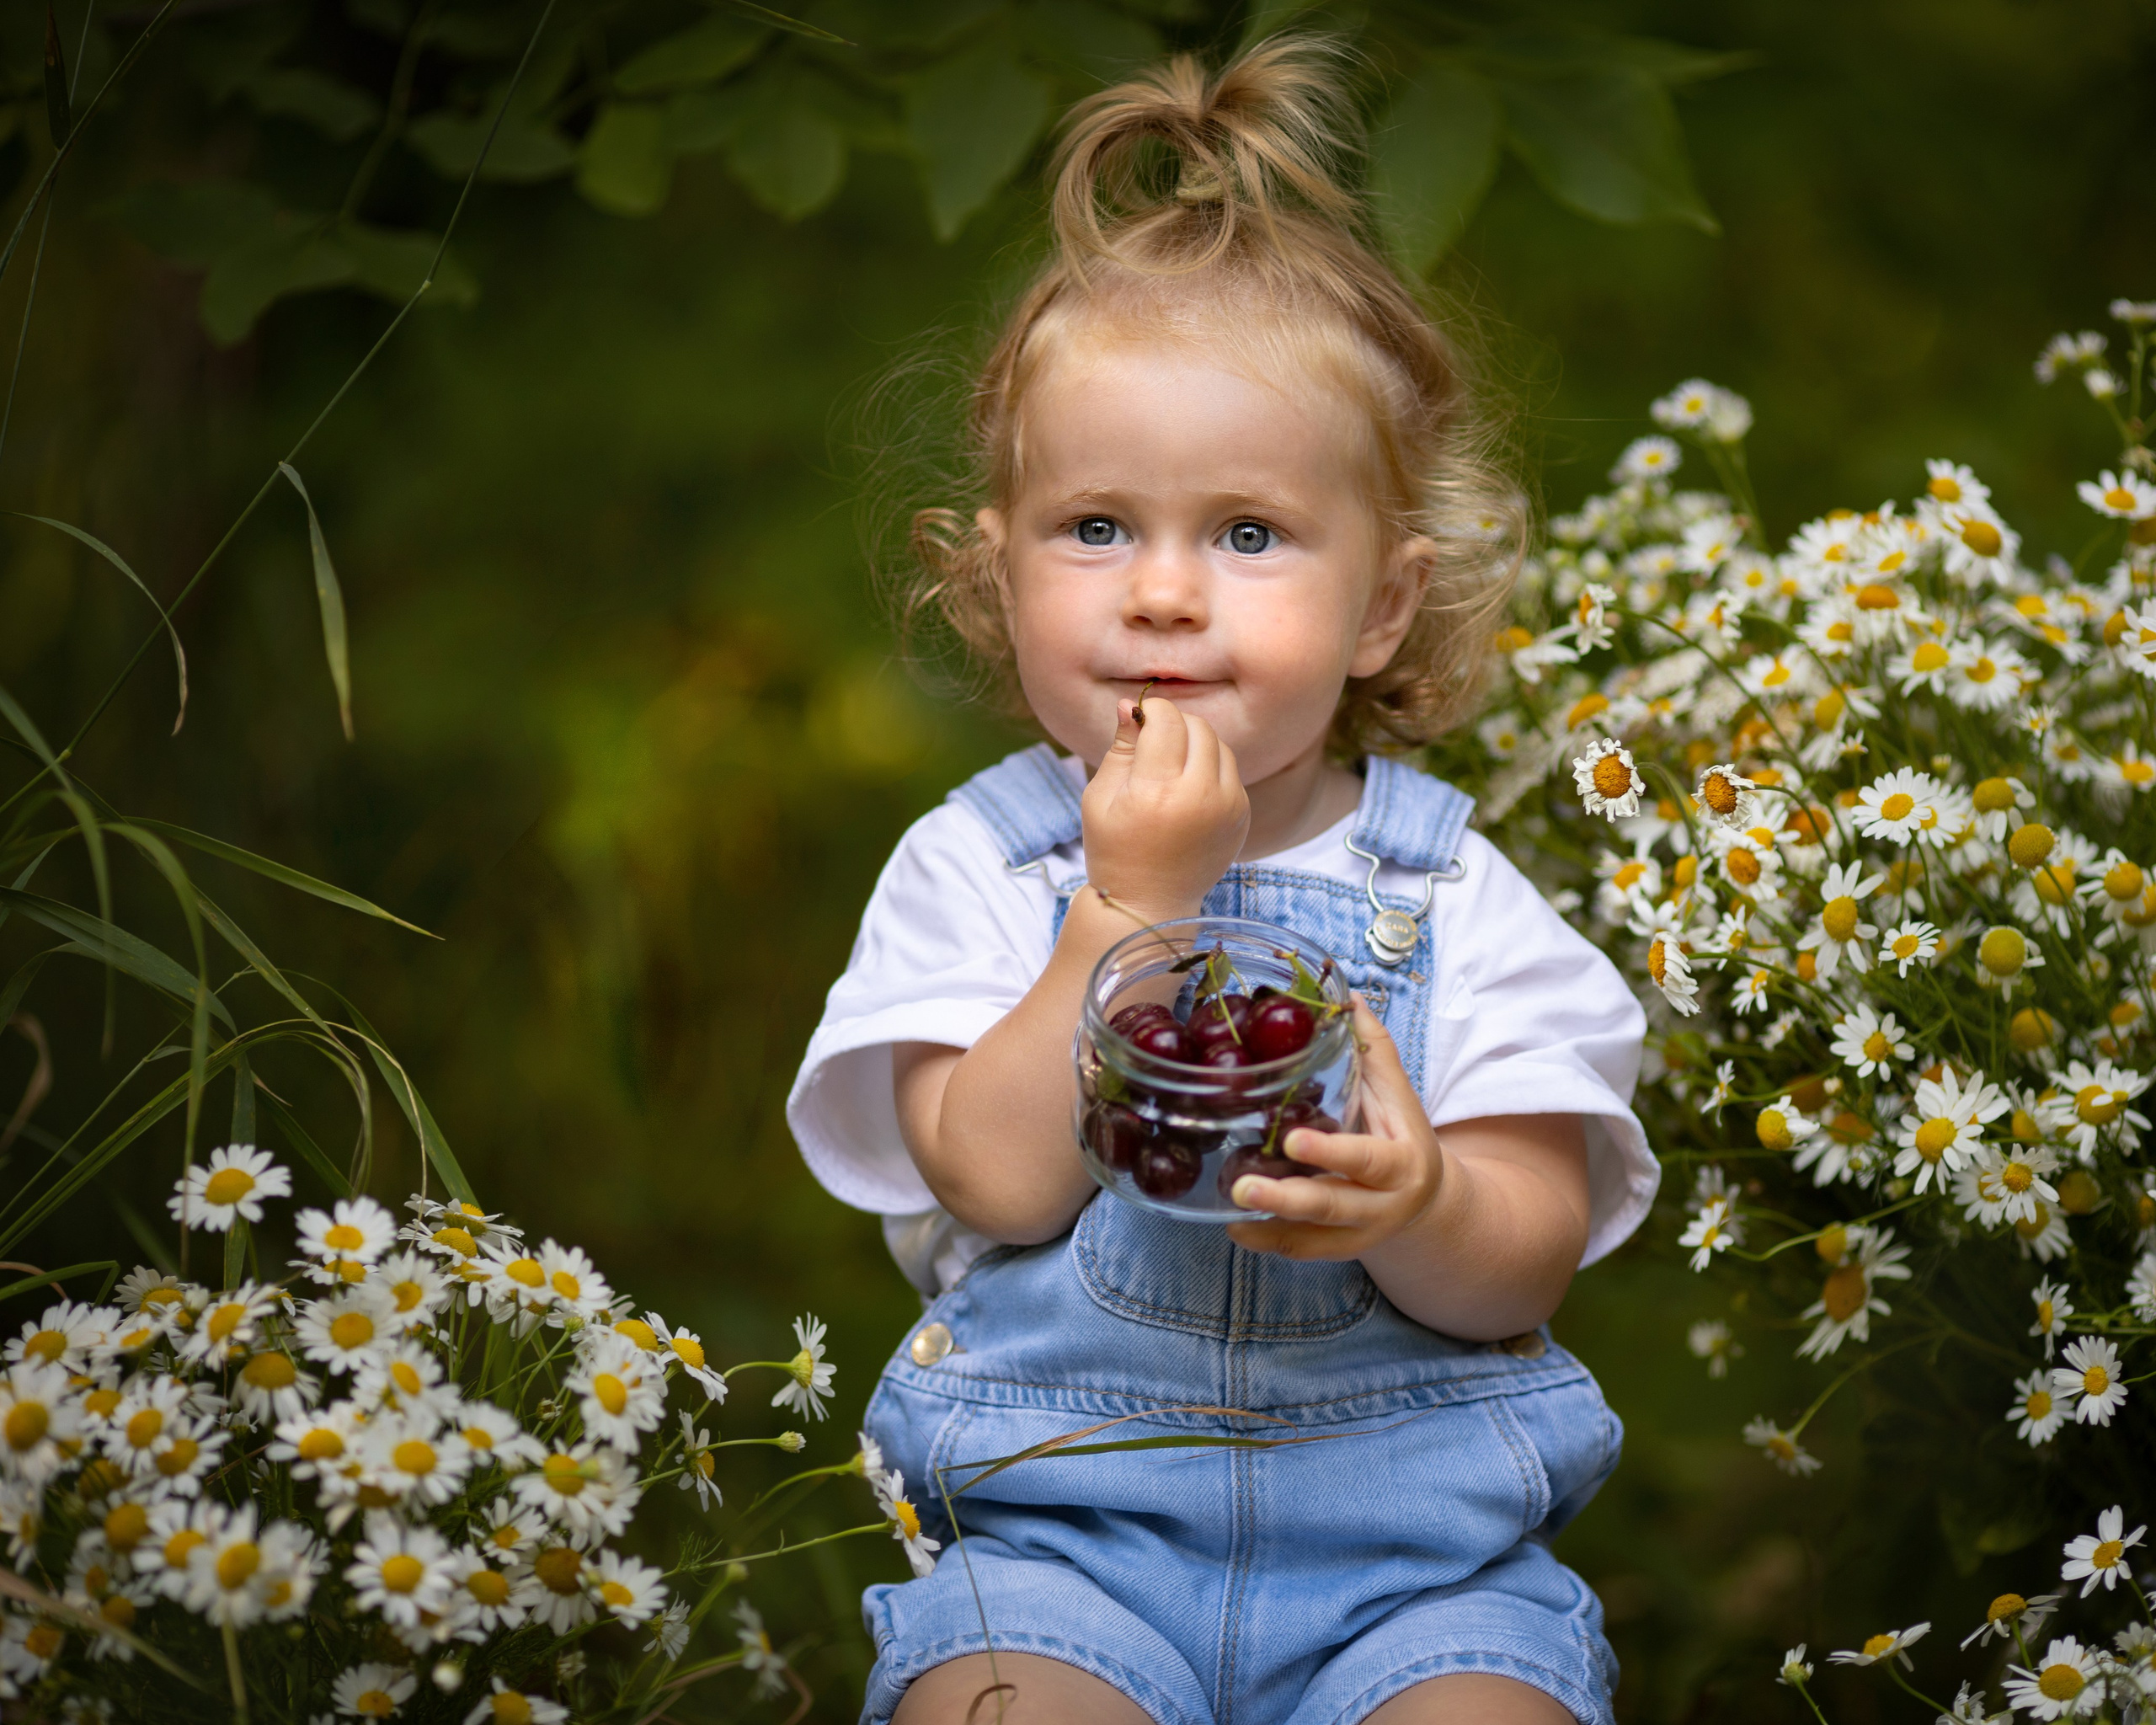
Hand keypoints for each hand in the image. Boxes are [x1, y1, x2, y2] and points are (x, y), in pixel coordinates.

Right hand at [1080, 695, 1248, 924]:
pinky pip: (1230, 771)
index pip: (1167, 720)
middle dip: (1175, 725)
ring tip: (1171, 768)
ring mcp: (1227, 806)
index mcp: (1158, 790)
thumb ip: (1120, 747)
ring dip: (1195, 744)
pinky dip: (1210, 769)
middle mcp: (1200, 795)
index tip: (1140, 720)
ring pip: (1219, 745)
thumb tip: (1129, 704)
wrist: (1150, 903)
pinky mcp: (1241, 815)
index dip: (1151, 711)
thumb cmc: (1115, 848)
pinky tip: (1188, 791)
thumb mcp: (1100, 797)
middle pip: (1198, 727)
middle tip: (1154, 743)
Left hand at [1225, 1001, 1442, 1260]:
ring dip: (1269, 1225)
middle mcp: (1383, 1206)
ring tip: (1231, 1206)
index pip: (1366, 1160)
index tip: (1292, 1141)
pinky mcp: (1337, 1249)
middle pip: (1333, 1207)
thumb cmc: (1402, 1135)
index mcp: (1401, 1164)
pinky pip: (1301, 1251)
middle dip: (1286, 1199)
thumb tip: (1346, 994)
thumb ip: (1373, 1048)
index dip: (1330, 1153)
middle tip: (1242, 1186)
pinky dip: (1267, 1242)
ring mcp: (1359, 1234)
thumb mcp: (1398, 1093)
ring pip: (1313, 1238)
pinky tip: (1235, 1227)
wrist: (1427, 1200)